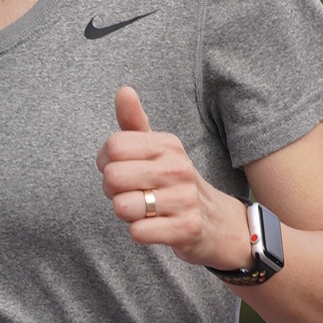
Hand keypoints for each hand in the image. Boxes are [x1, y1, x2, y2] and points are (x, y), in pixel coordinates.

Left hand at [97, 86, 242, 271]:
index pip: (112, 146)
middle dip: (112, 191)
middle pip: (112, 177)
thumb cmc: (174, 182)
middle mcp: (178, 168)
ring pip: (122, 207)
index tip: (120, 169)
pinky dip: (139, 232)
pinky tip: (155, 226)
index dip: (105, 163)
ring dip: (126, 213)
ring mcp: (185, 199)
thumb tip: (123, 90)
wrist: (217, 221)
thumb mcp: (158, 150)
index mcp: (168, 144)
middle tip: (131, 193)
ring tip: (145, 210)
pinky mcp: (187, 228)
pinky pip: (138, 232)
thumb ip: (134, 123)